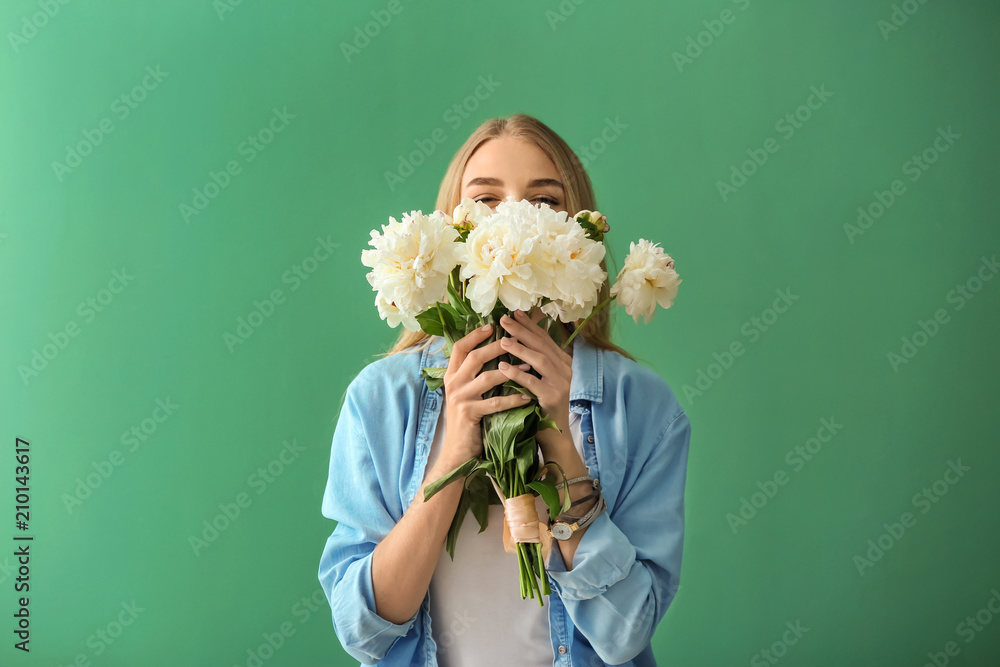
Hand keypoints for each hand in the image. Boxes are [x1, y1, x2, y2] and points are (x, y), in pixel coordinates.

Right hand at [442, 324, 531, 461]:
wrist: (457, 450)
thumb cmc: (467, 420)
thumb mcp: (466, 393)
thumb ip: (473, 375)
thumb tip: (493, 355)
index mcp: (451, 375)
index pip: (460, 348)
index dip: (475, 335)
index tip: (492, 325)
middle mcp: (452, 384)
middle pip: (474, 357)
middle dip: (496, 347)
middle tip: (515, 339)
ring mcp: (460, 399)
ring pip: (486, 378)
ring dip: (510, 371)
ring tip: (528, 367)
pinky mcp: (469, 414)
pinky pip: (495, 403)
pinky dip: (512, 399)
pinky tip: (527, 397)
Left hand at [496, 309, 573, 452]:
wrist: (555, 436)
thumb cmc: (542, 406)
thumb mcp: (542, 379)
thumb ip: (535, 361)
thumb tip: (517, 337)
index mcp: (563, 362)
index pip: (545, 338)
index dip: (530, 324)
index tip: (514, 312)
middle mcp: (565, 369)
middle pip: (542, 345)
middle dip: (522, 330)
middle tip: (504, 320)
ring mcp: (561, 383)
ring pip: (539, 360)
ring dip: (519, 348)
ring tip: (502, 340)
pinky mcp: (552, 398)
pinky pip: (532, 382)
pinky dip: (517, 373)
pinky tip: (503, 367)